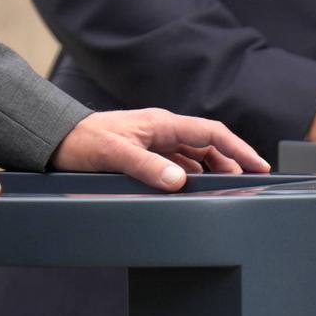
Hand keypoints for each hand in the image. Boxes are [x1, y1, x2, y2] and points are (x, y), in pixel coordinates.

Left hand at [51, 109, 268, 189]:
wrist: (55, 140)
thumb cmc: (82, 141)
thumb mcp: (115, 153)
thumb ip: (147, 166)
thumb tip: (179, 180)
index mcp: (161, 124)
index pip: (211, 133)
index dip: (238, 149)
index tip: (259, 166)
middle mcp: (161, 131)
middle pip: (207, 145)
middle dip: (231, 162)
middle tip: (249, 185)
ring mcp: (153, 142)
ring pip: (193, 157)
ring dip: (211, 171)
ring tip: (226, 190)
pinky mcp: (144, 154)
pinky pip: (176, 165)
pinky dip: (190, 177)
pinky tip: (192, 191)